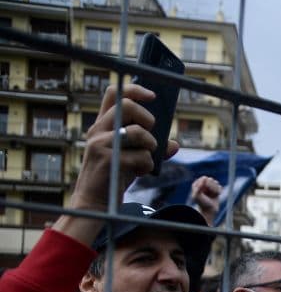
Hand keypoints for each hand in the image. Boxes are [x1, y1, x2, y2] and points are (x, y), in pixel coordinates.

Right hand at [58, 84, 179, 244]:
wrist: (95, 202)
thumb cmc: (114, 177)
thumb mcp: (133, 158)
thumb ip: (151, 148)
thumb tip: (174, 144)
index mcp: (102, 125)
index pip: (114, 93)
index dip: (135, 89)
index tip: (153, 95)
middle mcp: (98, 130)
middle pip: (126, 106)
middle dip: (147, 118)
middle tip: (152, 136)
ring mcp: (100, 144)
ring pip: (138, 132)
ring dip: (151, 146)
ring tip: (147, 159)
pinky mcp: (108, 160)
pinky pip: (142, 156)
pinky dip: (148, 165)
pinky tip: (140, 173)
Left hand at [191, 176, 221, 225]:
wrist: (209, 210)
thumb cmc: (202, 203)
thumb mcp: (197, 195)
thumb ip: (198, 186)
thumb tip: (205, 177)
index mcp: (197, 184)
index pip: (204, 178)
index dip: (206, 184)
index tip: (205, 191)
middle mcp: (203, 184)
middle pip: (211, 179)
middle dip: (212, 187)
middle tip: (210, 194)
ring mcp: (209, 186)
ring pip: (216, 182)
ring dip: (215, 190)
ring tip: (213, 195)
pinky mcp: (215, 189)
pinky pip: (220, 187)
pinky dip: (219, 191)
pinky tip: (216, 195)